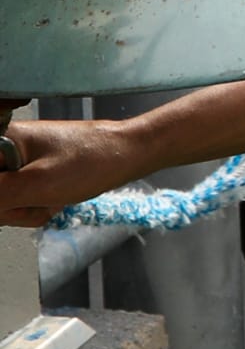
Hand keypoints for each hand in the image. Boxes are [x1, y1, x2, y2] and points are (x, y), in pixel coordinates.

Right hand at [0, 119, 143, 227]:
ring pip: (2, 203)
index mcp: (1, 139)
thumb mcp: (36, 185)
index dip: (1, 196)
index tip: (15, 198)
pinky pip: (18, 201)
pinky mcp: (29, 173)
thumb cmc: (93, 160)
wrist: (128, 156)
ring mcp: (17, 162)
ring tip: (51, 198)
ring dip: (26, 210)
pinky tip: (55, 199)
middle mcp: (5, 147)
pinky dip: (36, 207)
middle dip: (11, 207)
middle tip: (38, 199)